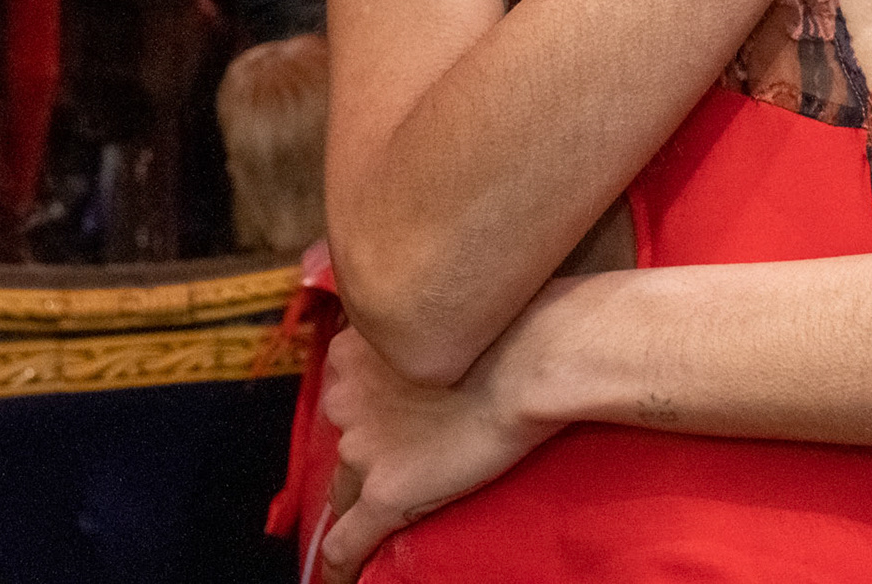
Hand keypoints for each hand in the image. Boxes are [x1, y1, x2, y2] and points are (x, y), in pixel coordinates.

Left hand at [317, 324, 557, 582]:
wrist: (529, 360)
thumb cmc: (509, 325)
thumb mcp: (445, 314)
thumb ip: (423, 329)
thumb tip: (444, 333)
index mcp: (356, 351)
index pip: (348, 392)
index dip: (369, 410)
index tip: (388, 418)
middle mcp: (346, 397)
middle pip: (344, 438)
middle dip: (366, 450)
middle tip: (405, 454)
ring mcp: (362, 449)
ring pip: (344, 488)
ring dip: (361, 498)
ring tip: (382, 511)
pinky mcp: (386, 494)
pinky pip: (346, 542)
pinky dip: (343, 563)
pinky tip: (343, 577)